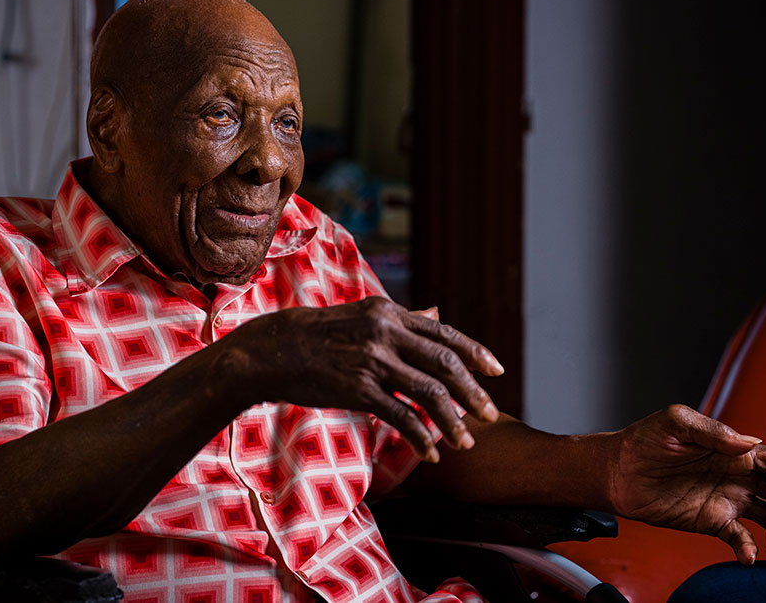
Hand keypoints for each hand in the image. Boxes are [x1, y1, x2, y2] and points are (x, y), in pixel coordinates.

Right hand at [217, 297, 502, 460]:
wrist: (270, 350)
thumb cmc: (315, 335)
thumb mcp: (360, 317)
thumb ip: (399, 320)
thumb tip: (435, 312)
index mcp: (388, 312)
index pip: (443, 332)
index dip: (474, 352)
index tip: (495, 369)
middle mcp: (385, 332)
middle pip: (444, 363)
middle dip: (473, 391)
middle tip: (490, 413)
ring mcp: (371, 360)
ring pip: (429, 392)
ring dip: (453, 421)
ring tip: (467, 442)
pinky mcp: (357, 388)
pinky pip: (401, 416)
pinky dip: (421, 437)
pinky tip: (431, 453)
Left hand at [607, 405, 765, 564]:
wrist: (617, 470)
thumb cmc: (645, 440)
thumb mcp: (675, 422)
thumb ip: (711, 430)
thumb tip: (747, 442)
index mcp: (734, 450)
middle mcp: (736, 476)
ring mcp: (726, 500)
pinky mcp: (710, 522)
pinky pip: (740, 538)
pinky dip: (749, 548)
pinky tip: (748, 554)